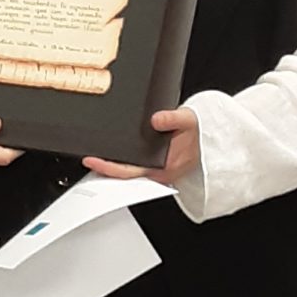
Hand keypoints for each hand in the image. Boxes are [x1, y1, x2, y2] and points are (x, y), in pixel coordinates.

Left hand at [84, 106, 200, 186]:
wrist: (208, 139)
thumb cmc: (197, 132)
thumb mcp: (188, 120)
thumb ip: (173, 119)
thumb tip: (156, 119)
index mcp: (163, 167)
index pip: (129, 171)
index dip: (109, 167)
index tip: (93, 160)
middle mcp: (158, 173)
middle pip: (125, 176)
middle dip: (104, 170)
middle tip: (87, 161)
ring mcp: (156, 172)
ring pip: (128, 174)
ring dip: (112, 168)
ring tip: (94, 160)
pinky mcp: (155, 168)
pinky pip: (134, 169)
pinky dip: (120, 165)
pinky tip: (111, 158)